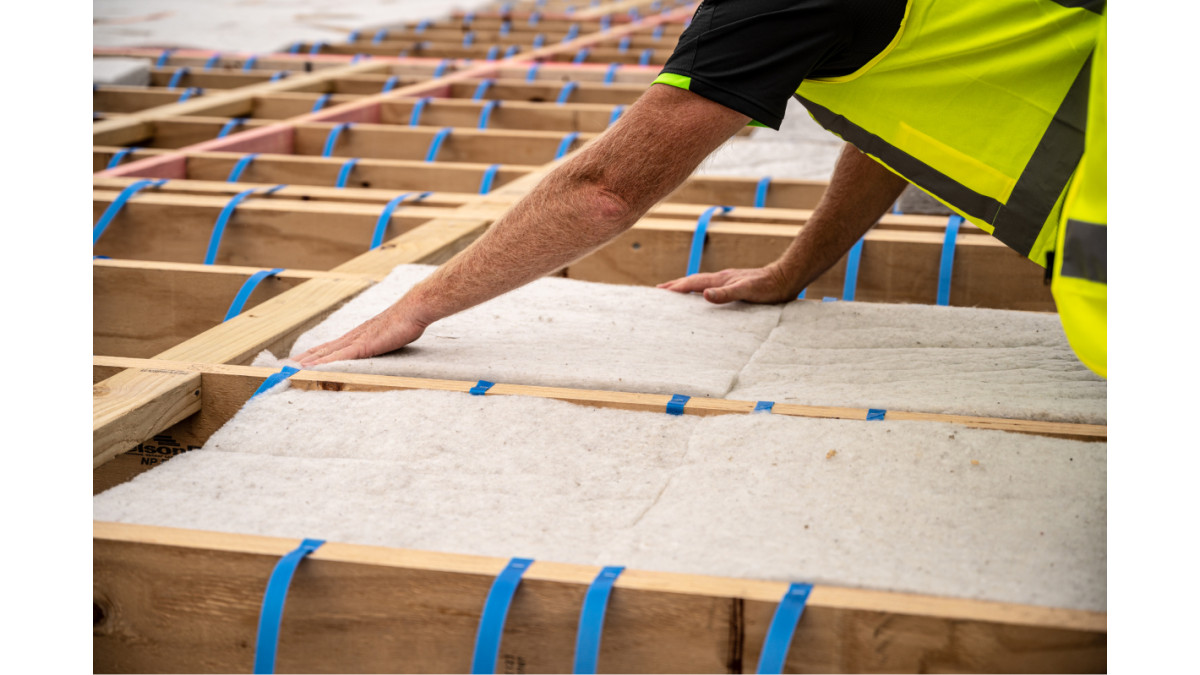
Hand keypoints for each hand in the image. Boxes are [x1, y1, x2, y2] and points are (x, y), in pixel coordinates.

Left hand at [294, 303, 428, 366]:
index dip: (315, 354)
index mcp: (358, 335)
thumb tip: (381, 347)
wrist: (413, 309)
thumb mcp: (390, 335)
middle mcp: (353, 337)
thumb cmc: (406, 321)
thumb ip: (381, 343)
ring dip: (307, 362)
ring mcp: (356, 340)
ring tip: (291, 368)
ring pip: (325, 354)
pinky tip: (310, 368)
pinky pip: (337, 358)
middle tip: (287, 366)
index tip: (301, 359)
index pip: (331, 346)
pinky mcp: (362, 346)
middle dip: (304, 359)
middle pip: (322, 350)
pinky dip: (322, 364)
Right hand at [656, 265, 797, 303]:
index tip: (659, 292)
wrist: (787, 278)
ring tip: (675, 291)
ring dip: (686, 286)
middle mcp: (722, 278)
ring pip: (702, 283)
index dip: (676, 288)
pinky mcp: (736, 284)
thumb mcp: (747, 291)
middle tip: (659, 290)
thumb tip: (704, 294)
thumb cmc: (769, 287)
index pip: (692, 283)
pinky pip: (712, 287)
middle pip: (693, 280)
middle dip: (676, 285)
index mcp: (721, 279)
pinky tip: (704, 295)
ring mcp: (729, 280)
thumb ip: (726, 293)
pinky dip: (701, 290)